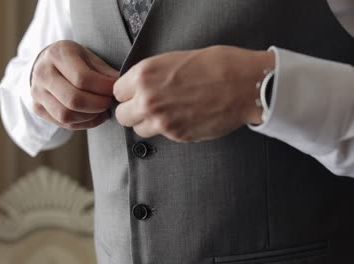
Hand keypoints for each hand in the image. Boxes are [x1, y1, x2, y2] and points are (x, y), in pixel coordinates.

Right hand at [31, 40, 118, 129]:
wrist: (45, 64)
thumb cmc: (73, 59)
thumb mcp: (88, 56)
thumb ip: (103, 71)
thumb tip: (120, 85)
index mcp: (57, 54)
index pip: (82, 78)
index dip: (103, 88)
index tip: (115, 90)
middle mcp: (43, 73)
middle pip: (73, 99)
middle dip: (98, 105)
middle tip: (109, 102)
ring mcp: (37, 92)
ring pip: (66, 115)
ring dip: (90, 116)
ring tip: (102, 110)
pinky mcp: (37, 107)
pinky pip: (62, 123)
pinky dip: (83, 123)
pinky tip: (94, 116)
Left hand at [114, 46, 274, 141]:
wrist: (245, 84)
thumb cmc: (215, 65)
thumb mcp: (174, 59)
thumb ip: (151, 76)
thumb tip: (139, 87)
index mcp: (144, 75)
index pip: (117, 92)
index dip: (129, 93)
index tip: (137, 93)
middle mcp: (147, 100)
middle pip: (122, 116)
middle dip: (133, 111)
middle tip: (148, 106)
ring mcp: (161, 121)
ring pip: (138, 130)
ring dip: (148, 123)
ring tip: (168, 112)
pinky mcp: (177, 136)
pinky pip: (162, 136)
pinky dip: (169, 129)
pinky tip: (185, 117)